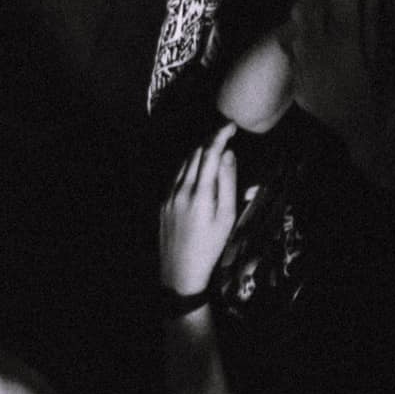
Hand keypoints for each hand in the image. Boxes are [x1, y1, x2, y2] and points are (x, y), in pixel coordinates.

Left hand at [160, 122, 239, 295]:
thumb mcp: (227, 216)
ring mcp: (168, 193)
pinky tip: (198, 165)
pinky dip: (189, 165)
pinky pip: (177, 175)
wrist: (181, 267)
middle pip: (195, 154)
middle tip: (226, 132)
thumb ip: (227, 183)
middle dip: (210, 140)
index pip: (209, 154)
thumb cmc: (211, 245)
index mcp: (200, 192)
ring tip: (215, 144)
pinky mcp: (163, 200)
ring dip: (199, 151)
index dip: (219, 136)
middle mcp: (180, 188)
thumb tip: (228, 154)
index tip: (231, 126)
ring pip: (184, 163)